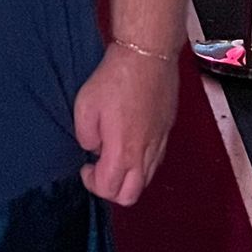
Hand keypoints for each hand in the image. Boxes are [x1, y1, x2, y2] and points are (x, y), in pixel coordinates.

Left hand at [73, 45, 178, 206]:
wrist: (146, 56)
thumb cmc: (115, 79)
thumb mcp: (84, 107)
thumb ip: (86, 137)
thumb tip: (94, 148)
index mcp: (123, 152)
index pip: (109, 189)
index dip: (92, 183)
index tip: (85, 167)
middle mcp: (145, 154)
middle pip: (131, 195)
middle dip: (112, 190)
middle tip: (99, 170)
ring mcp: (160, 143)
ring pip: (146, 179)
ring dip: (128, 177)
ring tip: (114, 156)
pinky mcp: (167, 131)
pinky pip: (156, 160)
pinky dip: (142, 163)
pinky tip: (130, 144)